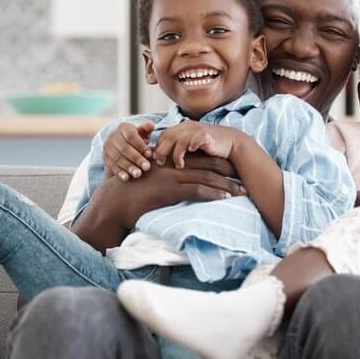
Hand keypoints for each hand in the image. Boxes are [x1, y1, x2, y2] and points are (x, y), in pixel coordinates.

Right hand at [73, 157, 246, 252]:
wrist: (114, 201)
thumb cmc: (128, 191)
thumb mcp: (148, 176)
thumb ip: (163, 174)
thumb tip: (177, 181)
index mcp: (170, 160)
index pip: (200, 157)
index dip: (219, 160)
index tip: (234, 166)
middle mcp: (173, 165)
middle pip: (208, 165)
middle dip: (229, 171)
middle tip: (245, 176)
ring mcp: (172, 177)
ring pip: (207, 177)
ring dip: (227, 185)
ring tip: (242, 191)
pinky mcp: (170, 190)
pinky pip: (197, 190)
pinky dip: (214, 193)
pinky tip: (226, 198)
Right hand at [103, 121, 154, 179]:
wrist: (124, 147)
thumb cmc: (138, 140)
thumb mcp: (143, 133)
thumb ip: (147, 129)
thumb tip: (151, 125)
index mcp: (123, 127)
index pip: (131, 135)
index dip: (140, 145)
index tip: (150, 154)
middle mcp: (113, 136)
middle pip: (124, 148)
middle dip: (136, 158)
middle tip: (147, 167)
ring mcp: (107, 147)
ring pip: (117, 158)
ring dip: (128, 167)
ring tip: (138, 174)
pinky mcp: (105, 157)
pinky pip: (111, 165)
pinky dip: (119, 172)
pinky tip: (127, 178)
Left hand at [155, 122, 237, 168]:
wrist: (232, 143)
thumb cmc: (210, 147)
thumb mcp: (191, 145)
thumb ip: (179, 147)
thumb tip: (163, 159)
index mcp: (183, 127)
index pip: (163, 135)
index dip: (158, 147)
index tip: (156, 159)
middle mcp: (188, 126)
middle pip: (167, 137)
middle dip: (162, 151)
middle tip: (161, 163)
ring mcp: (197, 130)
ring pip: (178, 141)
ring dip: (176, 155)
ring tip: (178, 165)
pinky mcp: (206, 135)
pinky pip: (193, 141)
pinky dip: (189, 148)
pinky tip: (189, 158)